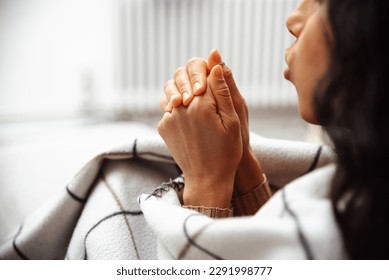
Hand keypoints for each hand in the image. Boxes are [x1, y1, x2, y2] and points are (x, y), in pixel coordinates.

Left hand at [158, 66, 241, 207]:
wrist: (206, 179)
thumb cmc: (226, 152)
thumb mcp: (233, 121)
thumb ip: (222, 90)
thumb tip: (214, 63)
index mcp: (201, 104)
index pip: (204, 72)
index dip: (212, 75)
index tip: (217, 85)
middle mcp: (180, 107)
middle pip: (186, 77)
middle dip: (197, 81)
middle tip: (208, 97)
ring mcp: (169, 117)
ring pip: (174, 90)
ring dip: (186, 92)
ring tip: (199, 108)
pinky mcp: (163, 127)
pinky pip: (169, 107)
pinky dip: (179, 108)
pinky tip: (191, 123)